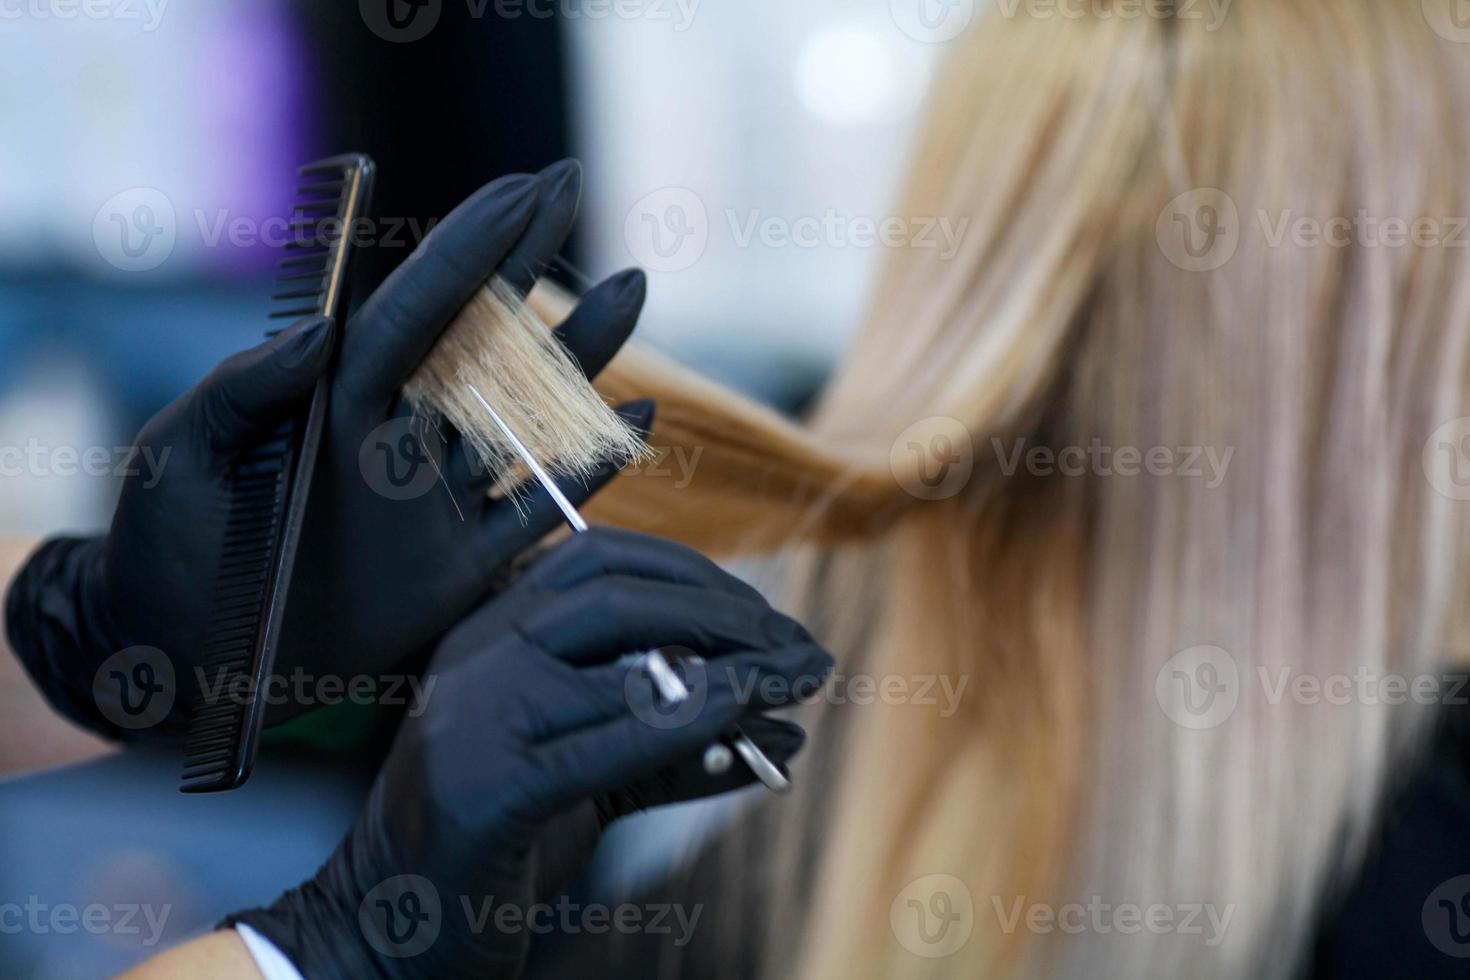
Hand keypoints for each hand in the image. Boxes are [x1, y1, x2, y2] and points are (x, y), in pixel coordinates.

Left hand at [4, 161, 651, 733]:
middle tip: (569, 185)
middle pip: (478, 338)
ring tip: (631, 287)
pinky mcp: (456, 573)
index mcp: (333, 404)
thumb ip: (245, 393)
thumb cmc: (164, 561)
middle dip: (525, 260)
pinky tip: (637, 418)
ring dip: (579, 354)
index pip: (415, 312)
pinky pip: (536, 512)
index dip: (469, 250)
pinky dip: (590, 470)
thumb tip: (320, 330)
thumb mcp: (177, 462)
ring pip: (525, 415)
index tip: (521, 190)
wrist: (186, 672)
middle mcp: (393, 440)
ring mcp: (431, 504)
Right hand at [226, 529, 831, 978]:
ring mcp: (474, 717)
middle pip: (616, 590)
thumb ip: (673, 743)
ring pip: (619, 656)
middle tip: (800, 651)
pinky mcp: (488, 791)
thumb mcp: (590, 776)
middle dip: (726, 611)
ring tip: (796, 681)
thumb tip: (778, 722)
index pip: (600, 560)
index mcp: (489, 633)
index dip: (697, 577)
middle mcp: (475, 655)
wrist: (386, 931)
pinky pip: (607, 739)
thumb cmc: (498, 844)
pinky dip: (688, 721)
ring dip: (730, 664)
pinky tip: (746, 717)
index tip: (766, 619)